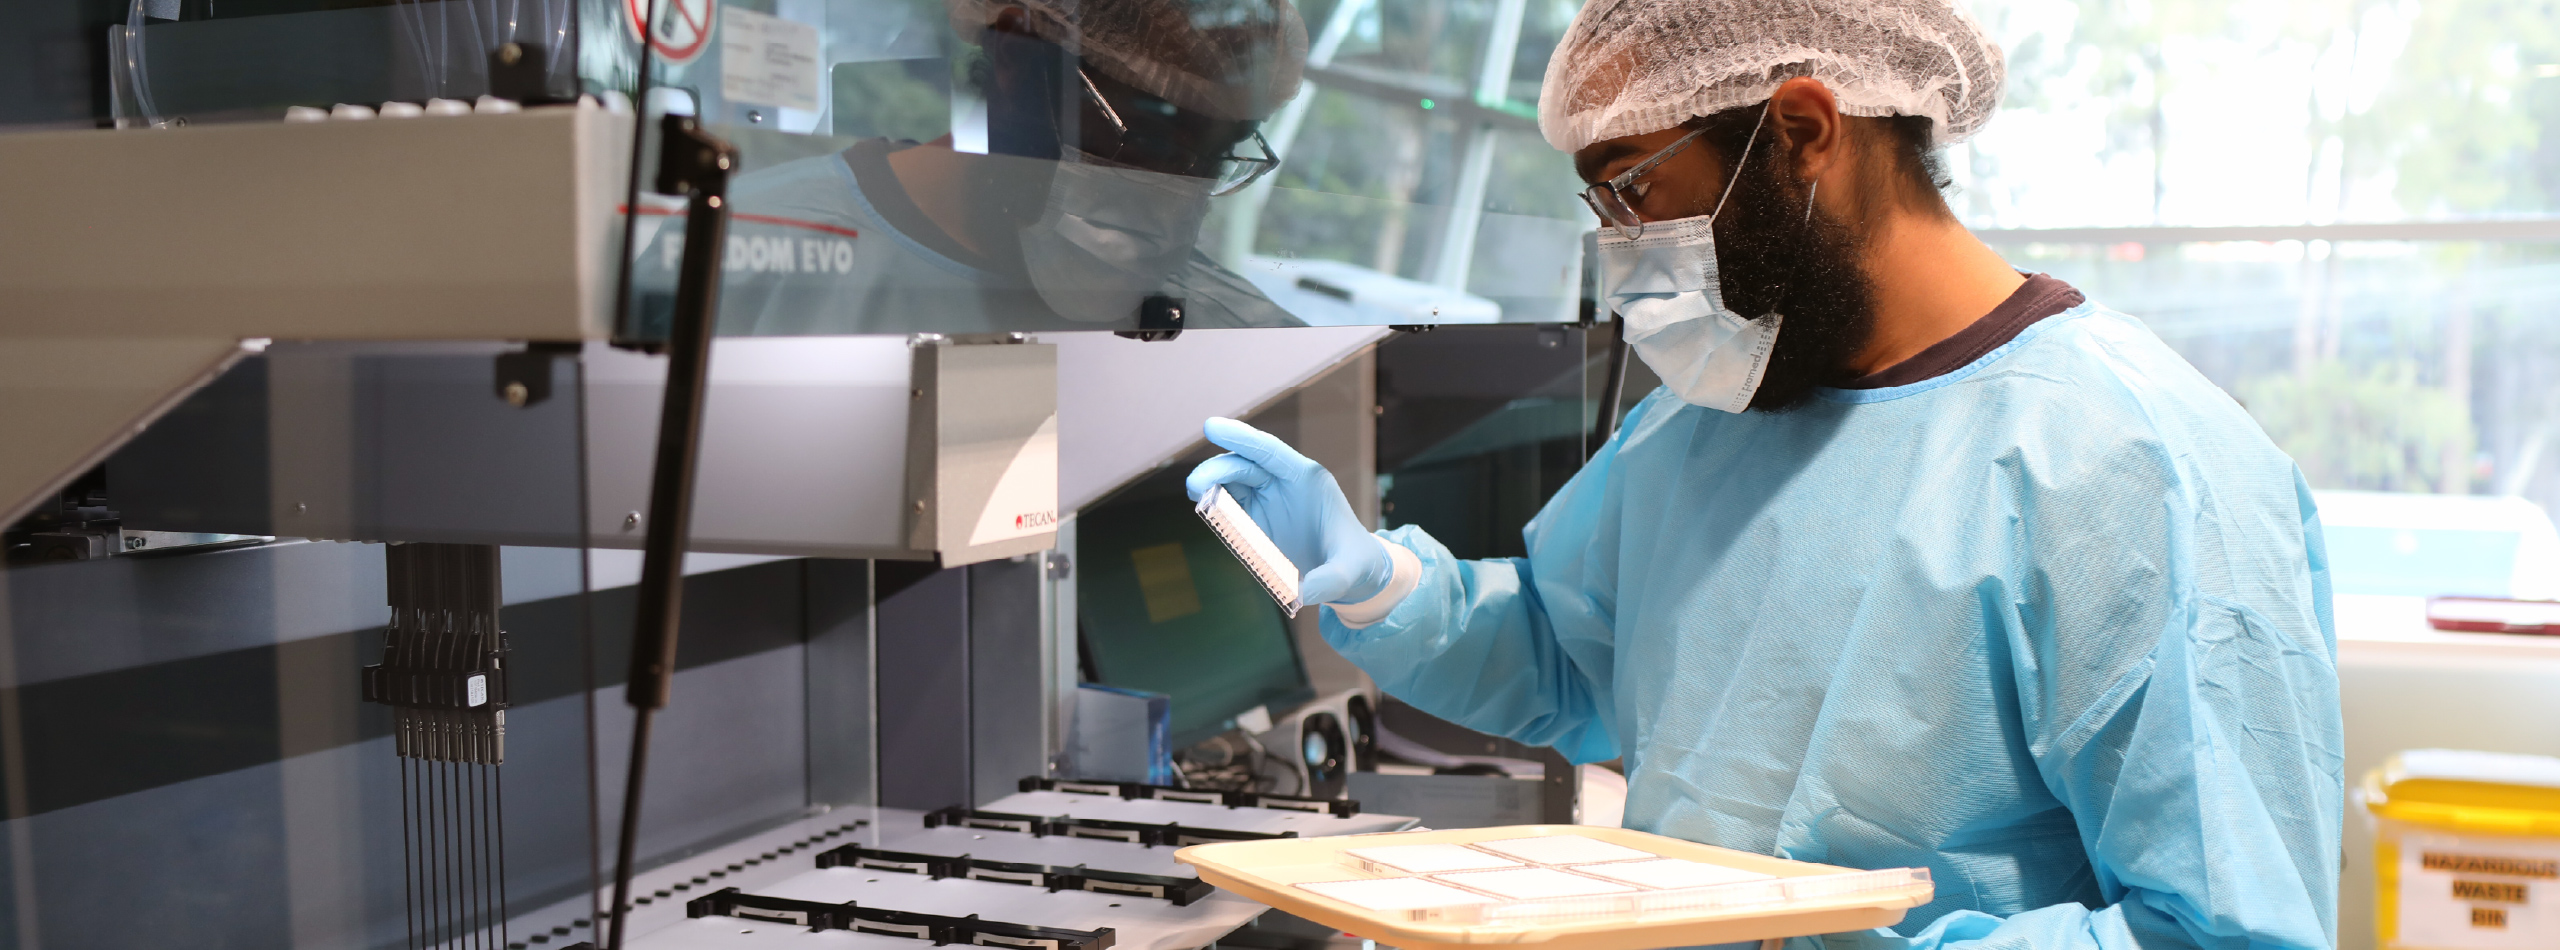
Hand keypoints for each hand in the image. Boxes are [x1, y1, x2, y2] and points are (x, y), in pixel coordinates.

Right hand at [1185, 417, 1391, 606]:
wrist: (1350, 570)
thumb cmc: (1352, 563)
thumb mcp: (1345, 574)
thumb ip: (1325, 582)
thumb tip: (1299, 594)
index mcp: (1307, 480)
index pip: (1269, 451)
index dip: (1241, 437)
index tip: (1211, 427)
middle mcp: (1285, 482)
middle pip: (1245, 464)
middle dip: (1218, 470)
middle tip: (1194, 487)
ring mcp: (1269, 497)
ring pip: (1233, 479)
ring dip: (1211, 482)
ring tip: (1195, 494)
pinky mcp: (1257, 514)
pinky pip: (1230, 501)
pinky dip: (1213, 501)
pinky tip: (1202, 506)